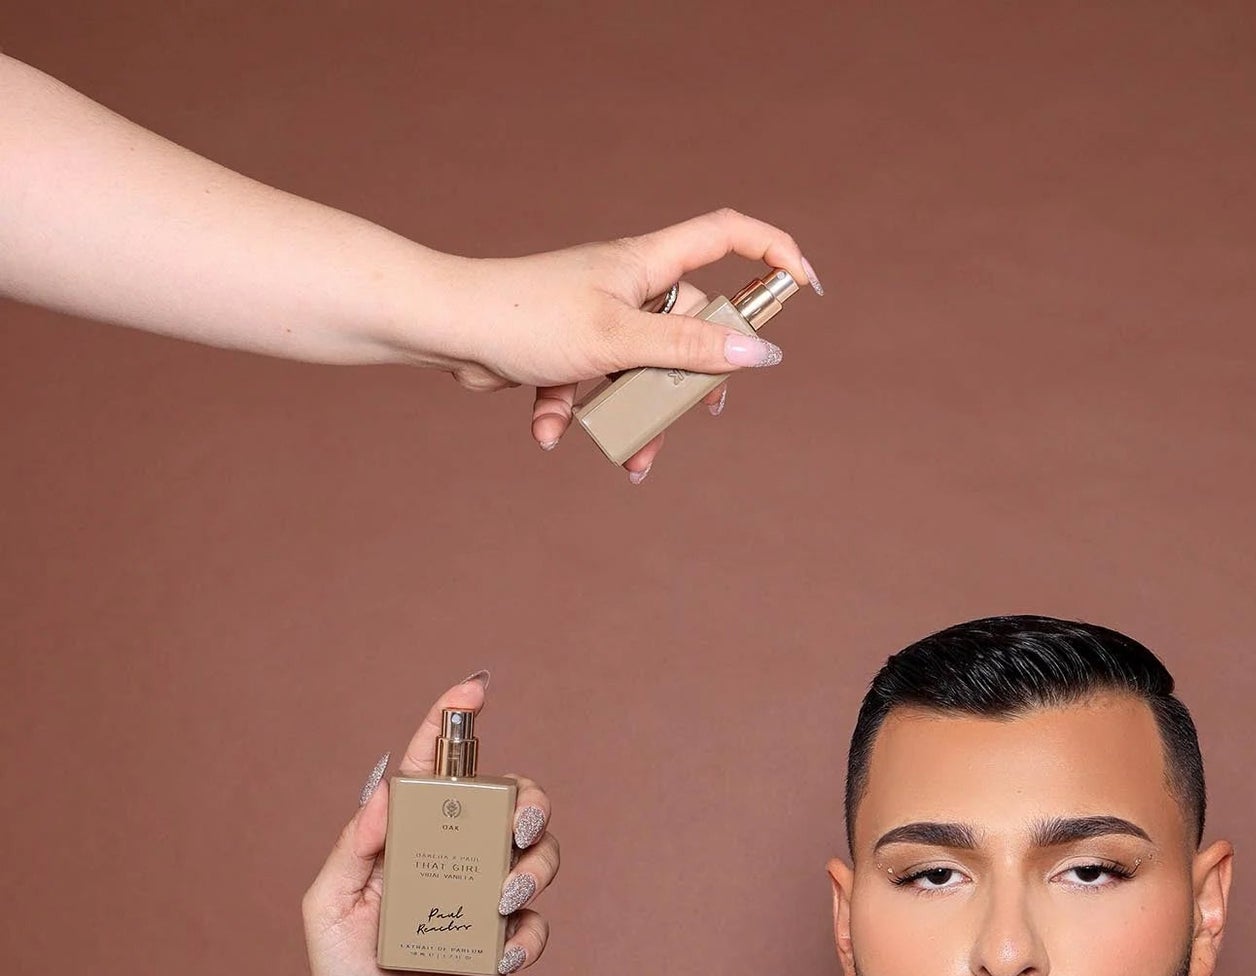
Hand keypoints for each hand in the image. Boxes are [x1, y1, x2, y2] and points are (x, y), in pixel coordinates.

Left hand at [302, 677, 556, 975]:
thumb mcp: (327, 904)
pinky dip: (527, 936)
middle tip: (516, 822)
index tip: (475, 689)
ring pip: (537, 857)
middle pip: (510, 804)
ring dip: (534, 865)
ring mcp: (482, 903)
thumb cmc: (339, 971)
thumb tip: (388, 793)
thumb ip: (353, 848)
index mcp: (410, 839)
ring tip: (502, 896)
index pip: (436, 768)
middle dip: (529, 799)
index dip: (454, 721)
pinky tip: (499, 955)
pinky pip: (536, 927)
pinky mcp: (502, 949)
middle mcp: (454, 861)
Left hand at [440, 209, 819, 478]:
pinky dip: (575, 412)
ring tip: (627, 457)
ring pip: (643, 371)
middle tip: (698, 416)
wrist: (446, 326)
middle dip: (694, 382)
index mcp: (647, 264)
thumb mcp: (620, 341)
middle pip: (693, 327)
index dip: (773, 252)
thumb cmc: (528, 318)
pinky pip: (592, 386)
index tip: (806, 288)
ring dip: (633, 418)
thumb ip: (689, 350)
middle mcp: (629, 284)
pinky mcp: (568, 348)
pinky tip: (548, 428)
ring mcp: (599, 317)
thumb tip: (760, 355)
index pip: (728, 235)